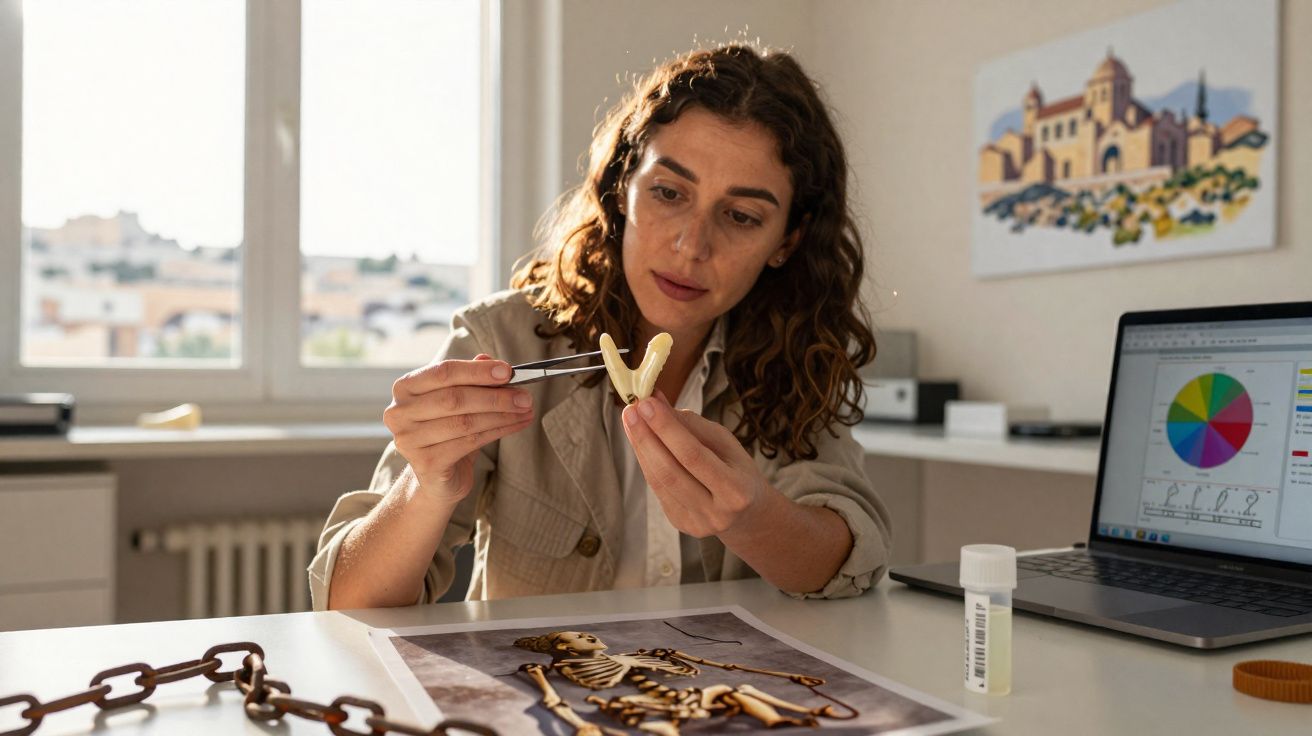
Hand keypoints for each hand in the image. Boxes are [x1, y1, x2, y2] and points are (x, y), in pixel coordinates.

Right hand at [384, 354, 534, 503]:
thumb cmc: (446, 432)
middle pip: (454, 398)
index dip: (477, 371)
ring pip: (465, 422)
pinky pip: (469, 443)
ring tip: (526, 411)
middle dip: (495, 396)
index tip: (508, 372)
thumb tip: (489, 359)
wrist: (435, 477)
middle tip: (525, 397)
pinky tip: (515, 425)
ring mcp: (409, 439)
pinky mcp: (426, 463)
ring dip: (502, 415)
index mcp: (405, 388)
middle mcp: (400, 412)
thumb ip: (469, 378)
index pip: (443, 372)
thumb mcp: (457, 401)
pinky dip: (497, 432)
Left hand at [621, 392, 770, 537]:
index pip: (693, 455)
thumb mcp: (726, 443)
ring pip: (658, 481)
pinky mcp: (680, 524)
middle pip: (670, 472)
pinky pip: (657, 489)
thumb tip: (657, 403)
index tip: (648, 403)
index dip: (666, 428)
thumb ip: (693, 425)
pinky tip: (642, 442)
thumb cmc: (737, 469)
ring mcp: (696, 522)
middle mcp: (716, 512)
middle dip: (646, 437)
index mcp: (736, 490)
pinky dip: (647, 462)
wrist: (748, 513)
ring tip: (631, 420)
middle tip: (631, 410)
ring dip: (641, 448)